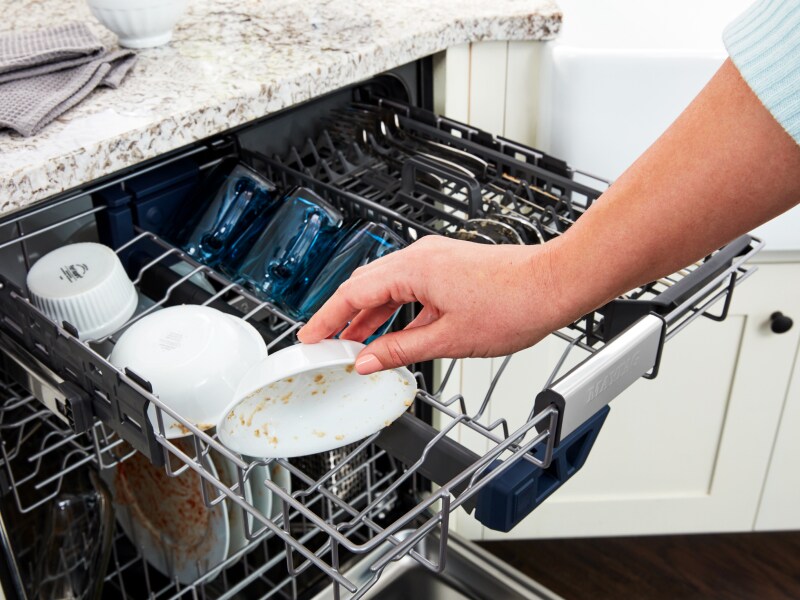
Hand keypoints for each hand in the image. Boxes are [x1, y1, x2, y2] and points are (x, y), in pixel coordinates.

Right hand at [297, 236, 570, 373]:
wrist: (555, 283)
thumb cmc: (514, 303)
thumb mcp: (449, 339)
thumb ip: (402, 350)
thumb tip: (370, 360)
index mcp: (413, 269)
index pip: (353, 293)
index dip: (327, 318)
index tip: (311, 337)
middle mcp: (421, 256)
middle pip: (366, 285)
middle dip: (344, 316)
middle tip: (327, 343)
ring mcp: (436, 259)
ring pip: (388, 287)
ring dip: (370, 315)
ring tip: (355, 343)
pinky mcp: (450, 267)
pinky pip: (410, 288)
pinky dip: (396, 310)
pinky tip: (394, 332)